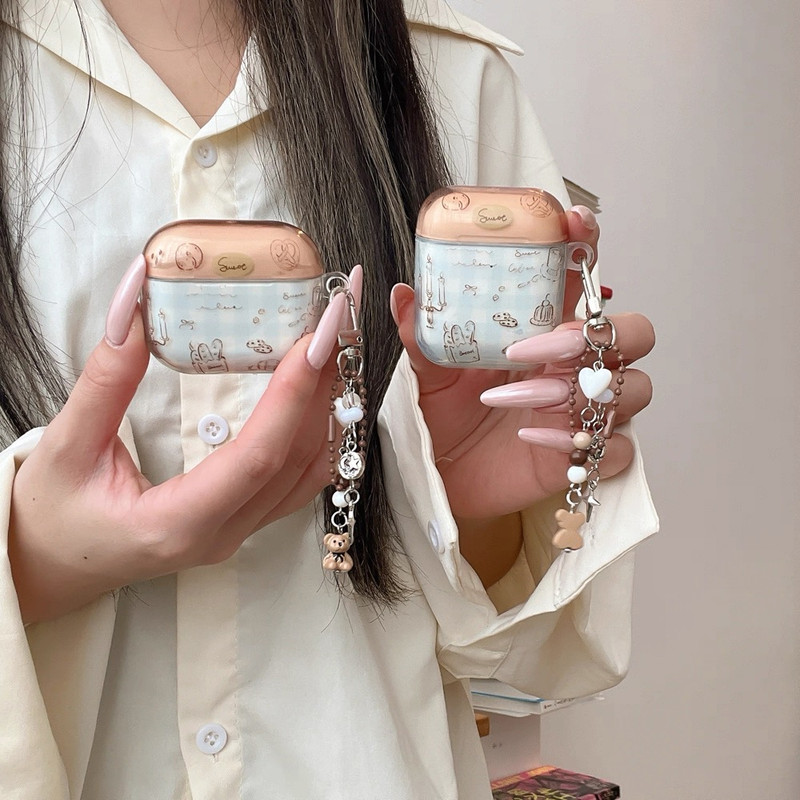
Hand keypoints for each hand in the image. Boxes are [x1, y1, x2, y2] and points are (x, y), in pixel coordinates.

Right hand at [8, 258, 354, 623]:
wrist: (44, 571)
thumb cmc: (48, 519)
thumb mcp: (65, 447)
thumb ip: (104, 380)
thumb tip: (133, 304)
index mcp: (177, 524)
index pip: (258, 457)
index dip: (292, 396)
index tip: (315, 339)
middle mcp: (220, 535)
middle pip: (294, 460)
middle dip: (323, 387)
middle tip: (335, 323)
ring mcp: (235, 534)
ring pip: (304, 473)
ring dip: (324, 409)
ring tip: (333, 348)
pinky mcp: (238, 523)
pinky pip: (295, 482)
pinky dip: (314, 434)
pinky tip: (316, 396)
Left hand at [391, 207, 654, 522]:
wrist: (438, 472)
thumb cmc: (440, 414)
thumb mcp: (426, 370)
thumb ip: (422, 333)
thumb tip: (404, 293)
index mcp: (543, 332)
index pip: (583, 279)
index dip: (588, 245)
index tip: (574, 223)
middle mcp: (575, 367)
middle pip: (636, 332)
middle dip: (602, 335)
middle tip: (547, 346)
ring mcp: (586, 412)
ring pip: (635, 388)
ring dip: (582, 391)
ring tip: (527, 397)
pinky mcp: (586, 458)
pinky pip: (617, 449)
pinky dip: (580, 443)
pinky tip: (532, 437)